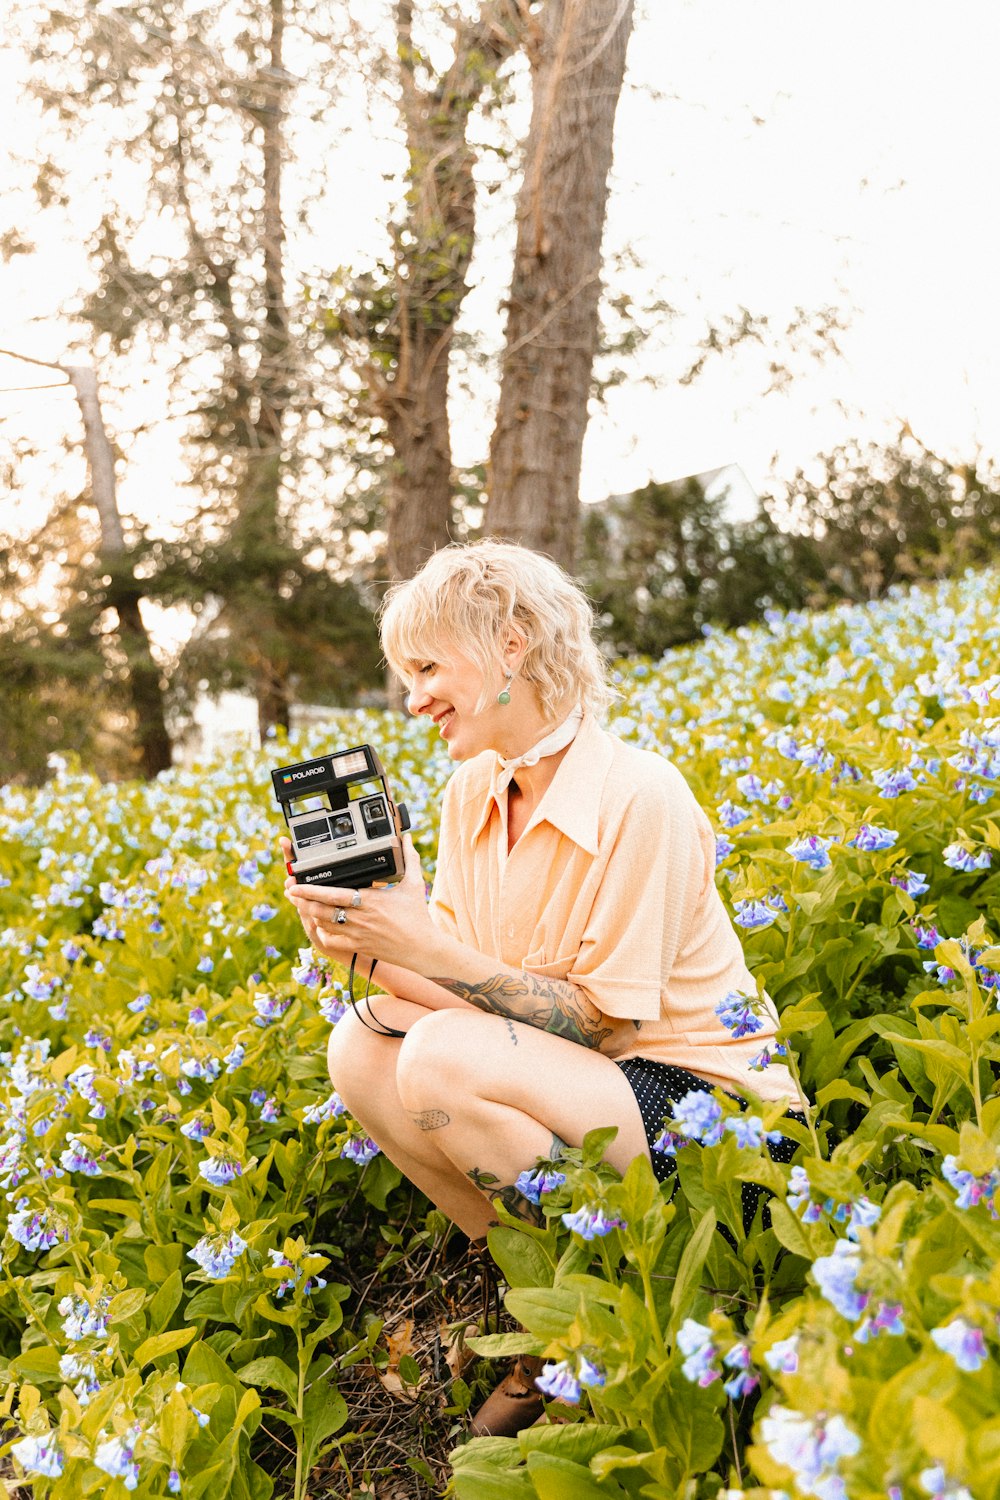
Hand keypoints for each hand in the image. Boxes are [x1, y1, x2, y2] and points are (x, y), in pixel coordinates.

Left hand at [283, 834, 436, 970]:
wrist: (422, 949)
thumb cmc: (418, 916)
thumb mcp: (414, 884)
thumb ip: (409, 859)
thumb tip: (409, 838)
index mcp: (371, 900)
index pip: (334, 893)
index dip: (312, 889)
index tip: (297, 883)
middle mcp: (360, 917)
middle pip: (322, 909)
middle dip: (302, 900)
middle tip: (290, 890)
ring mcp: (357, 934)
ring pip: (324, 923)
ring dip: (309, 913)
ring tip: (298, 902)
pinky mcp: (358, 946)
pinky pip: (332, 940)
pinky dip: (322, 931)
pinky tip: (316, 924)